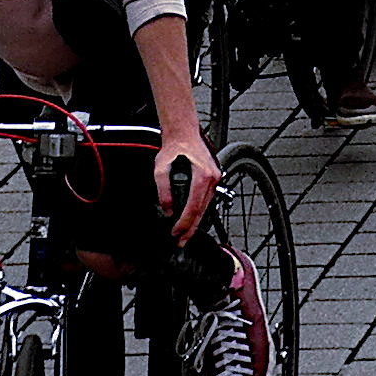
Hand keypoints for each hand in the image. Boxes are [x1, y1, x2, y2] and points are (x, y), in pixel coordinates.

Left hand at [154, 125, 220, 242]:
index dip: (184, 224)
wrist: (184, 133)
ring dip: (195, 222)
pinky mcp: (213, 178)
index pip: (193, 208)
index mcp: (202, 176)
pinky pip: (207, 200)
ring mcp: (215, 178)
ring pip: (206, 208)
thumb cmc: (175, 147)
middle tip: (180, 242)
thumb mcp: (161, 169)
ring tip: (184, 234)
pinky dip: (198, 212)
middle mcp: (212, 178)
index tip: (175, 234)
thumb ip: (164, 192)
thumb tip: (168, 210)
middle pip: (202, 212)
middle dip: (190, 229)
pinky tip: (191, 220)